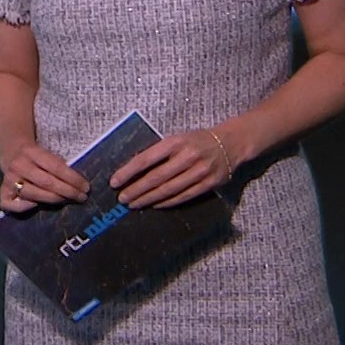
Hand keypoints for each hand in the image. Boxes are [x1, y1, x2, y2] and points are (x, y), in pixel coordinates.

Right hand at [0, 143, 89, 212]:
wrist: (12, 150)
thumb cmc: (36, 155)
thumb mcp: (46, 153)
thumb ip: (58, 166)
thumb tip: (78, 185)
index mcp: (31, 152)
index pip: (55, 167)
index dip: (73, 179)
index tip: (86, 187)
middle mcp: (18, 165)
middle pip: (46, 182)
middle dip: (67, 191)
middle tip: (81, 197)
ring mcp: (8, 179)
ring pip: (32, 194)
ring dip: (53, 200)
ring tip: (67, 201)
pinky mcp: (2, 191)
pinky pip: (10, 204)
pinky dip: (23, 207)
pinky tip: (36, 205)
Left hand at [111, 128, 235, 208]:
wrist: (230, 143)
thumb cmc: (196, 141)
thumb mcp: (176, 139)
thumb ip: (158, 152)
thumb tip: (132, 170)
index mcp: (175, 142)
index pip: (146, 159)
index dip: (128, 172)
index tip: (114, 182)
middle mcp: (187, 156)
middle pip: (156, 178)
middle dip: (136, 190)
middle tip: (122, 199)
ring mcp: (200, 171)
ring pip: (168, 190)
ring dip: (148, 199)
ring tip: (134, 204)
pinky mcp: (209, 184)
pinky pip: (183, 196)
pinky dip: (167, 202)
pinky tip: (154, 205)